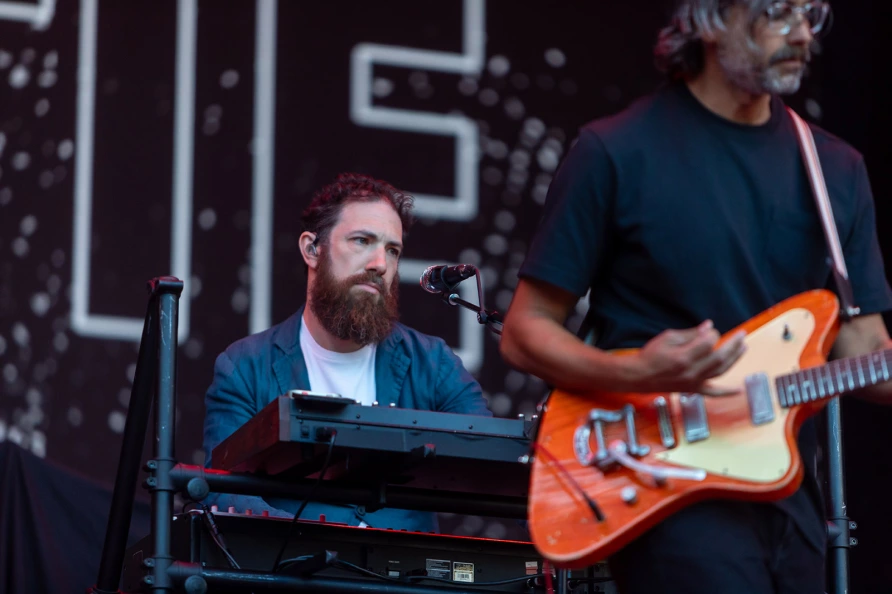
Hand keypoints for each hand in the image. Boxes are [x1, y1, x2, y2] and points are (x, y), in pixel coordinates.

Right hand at [631, 320, 746, 395]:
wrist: (639, 376)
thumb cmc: (650, 355)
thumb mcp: (667, 337)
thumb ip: (690, 334)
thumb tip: (709, 327)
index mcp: (684, 356)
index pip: (709, 342)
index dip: (712, 334)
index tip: (709, 330)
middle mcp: (692, 371)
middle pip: (720, 356)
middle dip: (733, 344)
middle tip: (742, 334)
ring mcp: (694, 382)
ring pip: (721, 371)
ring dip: (735, 359)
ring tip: (744, 347)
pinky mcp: (693, 389)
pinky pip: (713, 393)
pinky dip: (727, 392)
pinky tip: (739, 390)